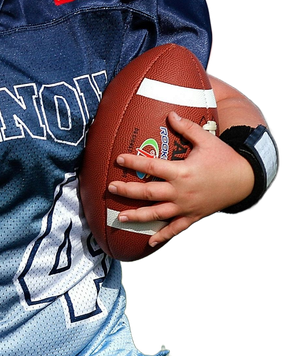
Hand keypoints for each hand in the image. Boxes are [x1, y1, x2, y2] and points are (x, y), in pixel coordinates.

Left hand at [107, 112, 254, 248]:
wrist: (245, 180)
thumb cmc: (223, 158)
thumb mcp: (206, 140)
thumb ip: (187, 128)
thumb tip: (170, 113)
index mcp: (182, 171)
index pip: (152, 166)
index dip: (134, 161)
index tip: (118, 158)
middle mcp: (181, 191)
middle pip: (148, 193)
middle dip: (127, 191)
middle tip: (110, 188)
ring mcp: (186, 207)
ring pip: (157, 214)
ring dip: (137, 217)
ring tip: (120, 218)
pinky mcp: (192, 217)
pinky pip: (175, 229)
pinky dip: (163, 236)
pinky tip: (149, 242)